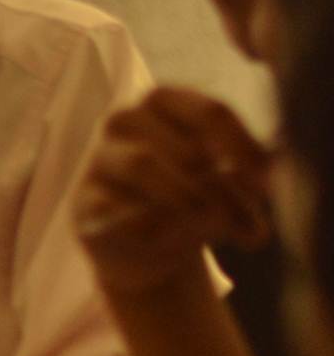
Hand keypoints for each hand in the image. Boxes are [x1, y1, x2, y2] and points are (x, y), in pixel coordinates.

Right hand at [75, 86, 275, 299]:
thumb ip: (245, 182)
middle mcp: (125, 121)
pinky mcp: (82, 203)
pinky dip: (145, 223)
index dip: (244, 149)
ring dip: (185, 198)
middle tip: (242, 223)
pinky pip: (113, 207)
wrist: (142, 252)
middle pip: (182, 145)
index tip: (268, 185)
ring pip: (143, 164)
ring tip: (210, 226)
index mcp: (164, 103)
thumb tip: (272, 179)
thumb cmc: (187, 204)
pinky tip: (165, 238)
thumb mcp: (223, 190)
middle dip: (220, 188)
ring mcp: (98, 160)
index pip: (210, 113)